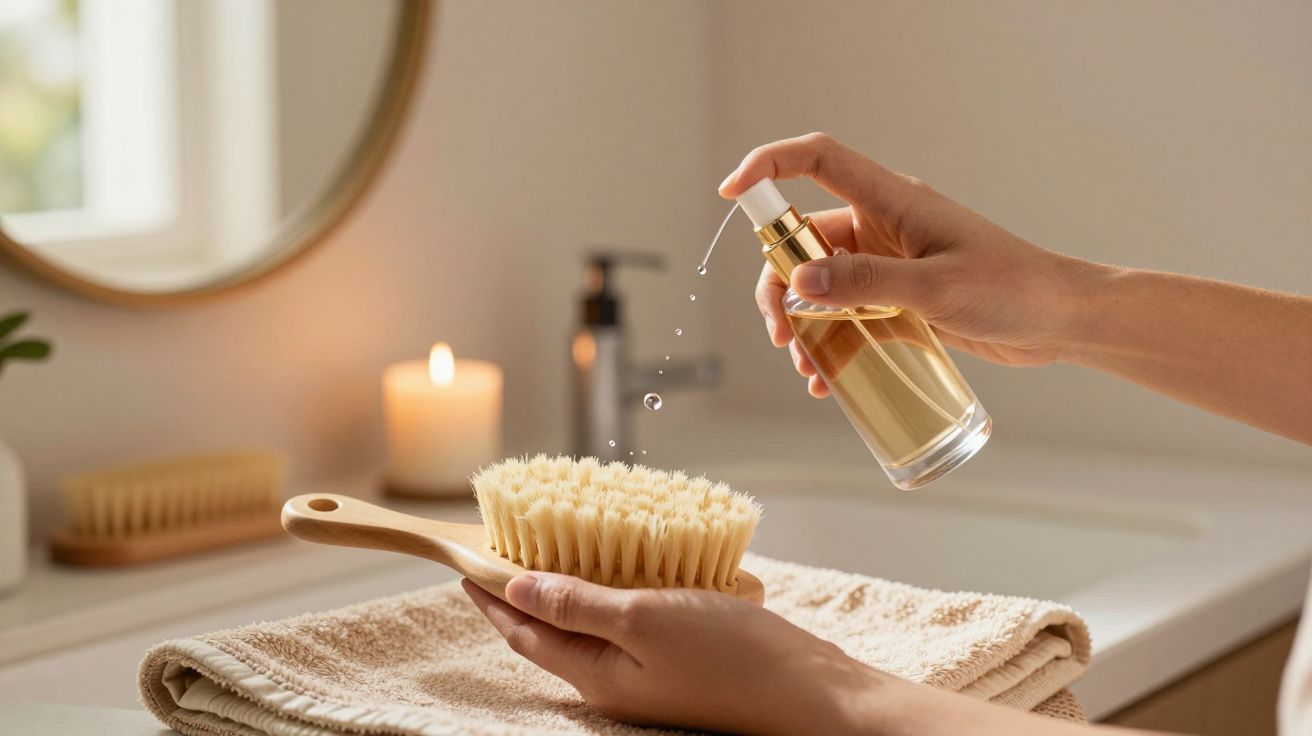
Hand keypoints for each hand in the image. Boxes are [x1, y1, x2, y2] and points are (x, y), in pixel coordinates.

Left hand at [461, 573, 891, 734]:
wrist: (808, 692)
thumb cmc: (731, 657)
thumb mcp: (644, 619)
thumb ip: (578, 605)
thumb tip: (517, 588)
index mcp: (596, 674)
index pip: (523, 635)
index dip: (492, 600)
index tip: (467, 568)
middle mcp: (616, 679)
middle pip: (552, 634)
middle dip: (523, 595)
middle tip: (505, 550)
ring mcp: (649, 673)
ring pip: (591, 627)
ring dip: (569, 590)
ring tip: (554, 550)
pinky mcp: (681, 661)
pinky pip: (630, 624)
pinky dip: (615, 593)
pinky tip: (626, 568)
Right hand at [720, 133, 1101, 397]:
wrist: (1062, 321)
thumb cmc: (1013, 289)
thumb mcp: (936, 288)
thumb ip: (866, 284)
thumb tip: (798, 283)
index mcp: (891, 201)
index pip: (818, 161)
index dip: (769, 167)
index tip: (731, 195)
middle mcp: (882, 226)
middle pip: (803, 241)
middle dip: (780, 287)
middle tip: (782, 335)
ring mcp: (889, 263)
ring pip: (819, 284)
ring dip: (802, 323)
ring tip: (806, 368)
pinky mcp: (899, 298)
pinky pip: (846, 315)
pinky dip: (829, 343)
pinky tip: (826, 379)